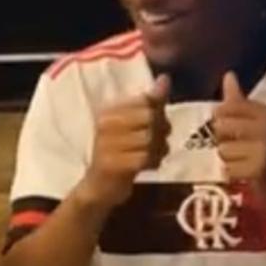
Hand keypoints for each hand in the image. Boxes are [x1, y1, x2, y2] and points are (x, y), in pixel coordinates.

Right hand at [80, 74, 170, 207]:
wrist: (100, 187)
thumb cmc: (120, 152)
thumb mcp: (134, 124)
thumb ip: (151, 102)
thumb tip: (165, 78)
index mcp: (109, 110)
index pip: (146, 101)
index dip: (159, 114)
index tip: (155, 127)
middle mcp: (105, 124)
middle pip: (151, 118)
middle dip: (161, 132)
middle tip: (158, 143)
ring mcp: (107, 144)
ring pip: (150, 139)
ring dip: (159, 149)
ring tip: (154, 155)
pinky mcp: (113, 164)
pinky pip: (145, 158)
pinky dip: (153, 162)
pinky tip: (149, 166)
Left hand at [212, 72, 265, 211]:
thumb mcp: (262, 122)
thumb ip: (240, 101)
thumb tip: (227, 74)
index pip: (228, 107)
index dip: (222, 119)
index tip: (234, 130)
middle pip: (220, 127)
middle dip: (224, 140)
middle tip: (241, 148)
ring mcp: (263, 148)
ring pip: (222, 150)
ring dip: (229, 159)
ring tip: (246, 162)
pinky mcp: (258, 170)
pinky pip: (228, 169)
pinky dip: (233, 174)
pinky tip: (247, 174)